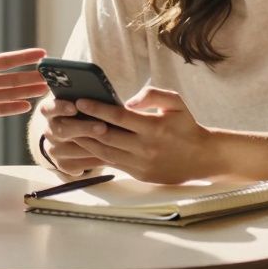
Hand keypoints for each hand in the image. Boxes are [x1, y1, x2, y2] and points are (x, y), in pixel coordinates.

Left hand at [0, 20, 47, 124]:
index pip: (6, 60)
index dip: (24, 57)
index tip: (42, 53)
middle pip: (13, 78)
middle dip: (32, 76)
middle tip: (52, 75)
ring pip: (10, 93)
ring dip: (27, 91)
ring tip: (45, 90)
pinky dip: (12, 108)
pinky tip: (26, 106)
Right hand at [38, 96, 106, 175]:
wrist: (67, 139)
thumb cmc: (80, 114)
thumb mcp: (77, 103)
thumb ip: (85, 99)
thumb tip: (103, 95)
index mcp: (49, 111)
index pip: (49, 108)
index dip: (61, 108)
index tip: (75, 107)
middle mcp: (49, 131)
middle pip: (63, 131)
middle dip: (84, 128)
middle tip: (102, 127)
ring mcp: (55, 150)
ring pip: (73, 150)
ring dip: (94, 146)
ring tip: (114, 143)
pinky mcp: (63, 165)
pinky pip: (80, 165)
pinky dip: (96, 160)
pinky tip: (112, 156)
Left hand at [68, 87, 214, 184]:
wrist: (202, 158)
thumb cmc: (186, 126)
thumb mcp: (176, 103)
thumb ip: (153, 94)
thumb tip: (129, 100)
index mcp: (153, 128)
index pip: (118, 117)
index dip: (97, 109)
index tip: (80, 100)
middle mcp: (145, 147)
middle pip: (106, 136)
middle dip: (83, 125)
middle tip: (65, 115)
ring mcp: (140, 163)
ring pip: (105, 151)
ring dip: (84, 141)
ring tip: (69, 130)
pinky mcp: (138, 174)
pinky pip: (111, 163)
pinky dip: (95, 153)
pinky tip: (84, 144)